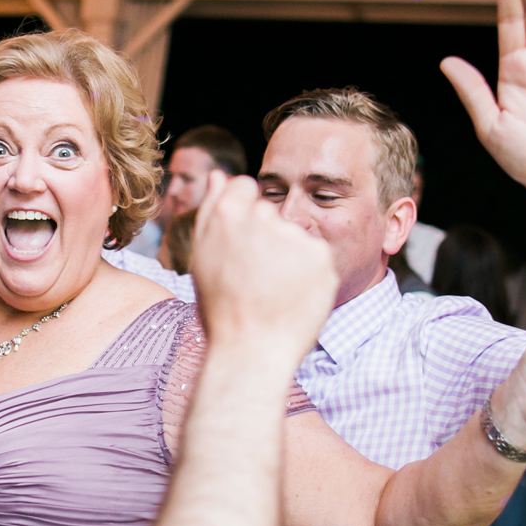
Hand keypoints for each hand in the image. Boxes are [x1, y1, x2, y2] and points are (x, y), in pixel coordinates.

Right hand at [192, 171, 335, 368]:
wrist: (252, 352)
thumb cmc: (222, 306)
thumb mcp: (203, 256)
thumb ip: (211, 208)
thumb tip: (220, 174)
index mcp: (227, 214)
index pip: (245, 187)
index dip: (242, 216)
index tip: (242, 244)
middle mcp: (262, 218)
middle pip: (270, 211)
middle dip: (265, 236)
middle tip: (255, 276)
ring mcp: (294, 237)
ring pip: (294, 234)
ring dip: (287, 255)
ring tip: (273, 290)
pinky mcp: (321, 256)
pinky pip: (315, 254)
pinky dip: (307, 272)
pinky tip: (292, 294)